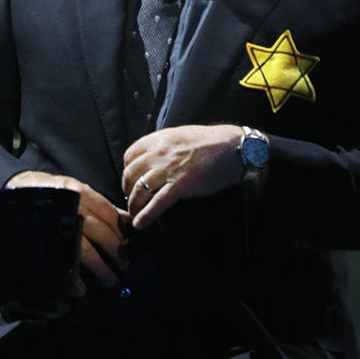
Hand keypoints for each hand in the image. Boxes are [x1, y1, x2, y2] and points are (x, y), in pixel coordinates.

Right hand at [4, 170, 129, 295]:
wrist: (18, 188)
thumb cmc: (52, 191)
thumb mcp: (76, 189)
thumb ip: (98, 204)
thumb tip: (124, 220)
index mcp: (83, 194)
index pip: (109, 214)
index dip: (121, 231)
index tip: (130, 245)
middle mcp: (72, 207)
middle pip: (100, 232)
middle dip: (115, 251)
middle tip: (123, 265)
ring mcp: (58, 223)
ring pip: (84, 248)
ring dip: (99, 267)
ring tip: (108, 279)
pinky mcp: (45, 237)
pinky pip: (62, 259)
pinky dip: (72, 275)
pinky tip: (79, 287)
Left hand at [122, 124, 244, 229]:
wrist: (232, 148)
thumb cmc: (210, 142)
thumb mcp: (180, 135)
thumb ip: (163, 145)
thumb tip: (152, 156)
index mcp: (159, 139)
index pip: (130, 155)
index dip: (128, 169)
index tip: (131, 179)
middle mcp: (160, 153)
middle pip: (130, 174)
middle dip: (127, 189)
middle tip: (132, 198)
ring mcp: (169, 169)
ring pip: (140, 190)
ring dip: (134, 205)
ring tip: (134, 213)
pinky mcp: (181, 185)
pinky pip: (158, 202)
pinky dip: (146, 215)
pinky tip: (140, 223)